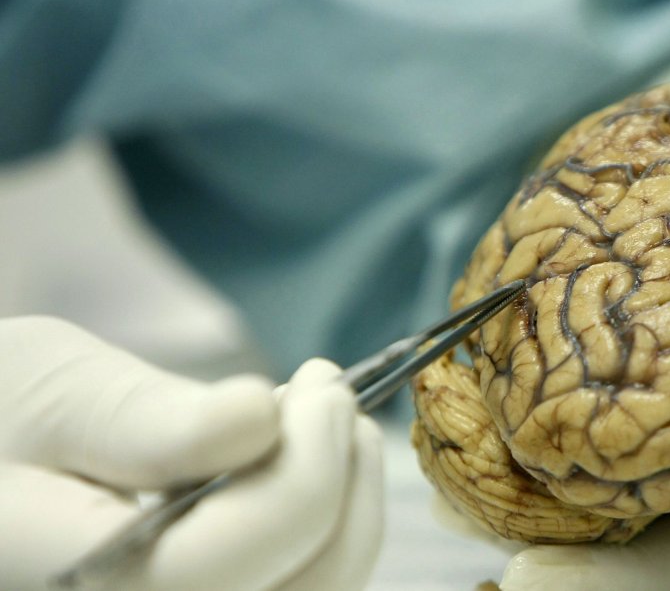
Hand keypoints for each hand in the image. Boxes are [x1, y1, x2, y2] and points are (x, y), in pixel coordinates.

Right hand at [0, 316, 383, 590]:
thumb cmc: (3, 414)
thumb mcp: (54, 392)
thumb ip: (147, 420)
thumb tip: (257, 419)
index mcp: (62, 584)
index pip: (214, 566)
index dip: (299, 474)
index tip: (323, 386)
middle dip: (339, 487)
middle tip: (332, 396)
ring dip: (348, 511)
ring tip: (329, 426)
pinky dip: (327, 536)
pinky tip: (307, 471)